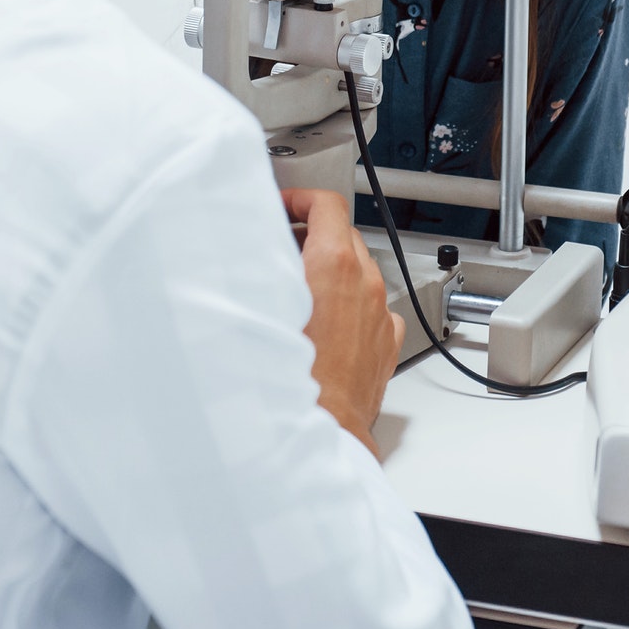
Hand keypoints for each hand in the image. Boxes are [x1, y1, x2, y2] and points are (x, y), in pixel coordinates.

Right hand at [282, 187, 402, 455]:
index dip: (302, 199)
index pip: (327, 204)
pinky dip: (351, 303)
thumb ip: (257, 270)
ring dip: (332, 270)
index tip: (286, 206)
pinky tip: (325, 321)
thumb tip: (243, 251)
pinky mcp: (386, 341)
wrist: (322, 429)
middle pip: (344, 234)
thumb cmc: (290, 378)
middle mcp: (364, 284)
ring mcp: (379, 312)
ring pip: (359, 271)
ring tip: (300, 287)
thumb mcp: (259, 309)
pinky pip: (370, 306)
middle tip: (281, 246)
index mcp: (334, 266)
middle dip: (313, 234)